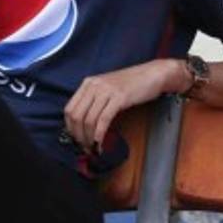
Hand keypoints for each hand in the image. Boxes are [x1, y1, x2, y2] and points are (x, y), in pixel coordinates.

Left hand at [63, 59, 187, 151]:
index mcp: (88, 83)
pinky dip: (99, 134)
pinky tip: (100, 142)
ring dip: (89, 138)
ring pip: (89, 120)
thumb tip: (85, 124)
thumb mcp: (107, 89)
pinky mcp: (119, 97)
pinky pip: (103, 119)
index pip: (69, 108)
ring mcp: (106, 91)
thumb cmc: (132, 84)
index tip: (76, 139)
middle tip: (84, 147)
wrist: (153, 74)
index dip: (70, 127)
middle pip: (76, 116)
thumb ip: (95, 101)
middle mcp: (94, 85)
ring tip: (93, 148)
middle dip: (78, 135)